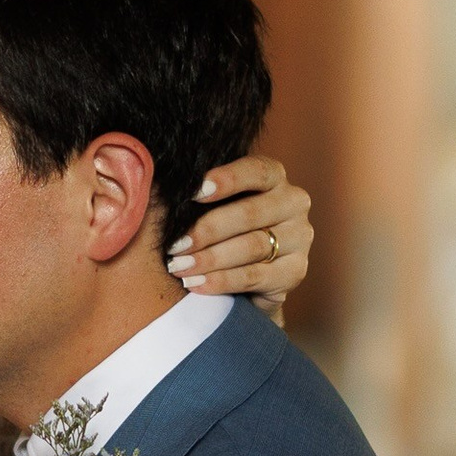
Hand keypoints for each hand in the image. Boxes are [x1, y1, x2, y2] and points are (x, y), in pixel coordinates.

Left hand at [170, 155, 312, 306]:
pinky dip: (222, 281)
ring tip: (179, 267)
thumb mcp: (212, 204)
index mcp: (274, 177)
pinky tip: (197, 284)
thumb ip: (197, 194)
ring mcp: (300, 237)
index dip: (226, 180)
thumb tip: (155, 188)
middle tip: (174, 245)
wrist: (246, 276)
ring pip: (252, 246)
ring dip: (210, 258)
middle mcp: (293, 202)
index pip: (255, 171)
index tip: (194, 192)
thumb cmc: (221, 228)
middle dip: (207, 230)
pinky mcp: (295, 271)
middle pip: (250, 214)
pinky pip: (255, 276)